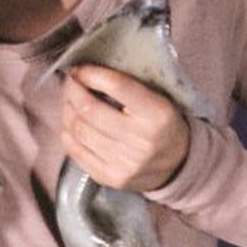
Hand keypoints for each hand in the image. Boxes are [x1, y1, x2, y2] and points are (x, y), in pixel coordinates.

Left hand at [60, 64, 190, 191]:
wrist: (178, 164)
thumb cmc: (163, 124)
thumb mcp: (159, 98)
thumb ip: (130, 84)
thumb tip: (88, 70)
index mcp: (158, 114)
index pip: (117, 86)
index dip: (91, 74)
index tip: (79, 68)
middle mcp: (141, 141)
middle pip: (90, 110)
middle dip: (73, 91)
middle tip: (70, 82)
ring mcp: (125, 163)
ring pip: (79, 130)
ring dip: (68, 110)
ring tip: (69, 101)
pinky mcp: (111, 178)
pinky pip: (77, 153)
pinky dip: (68, 134)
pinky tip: (70, 124)